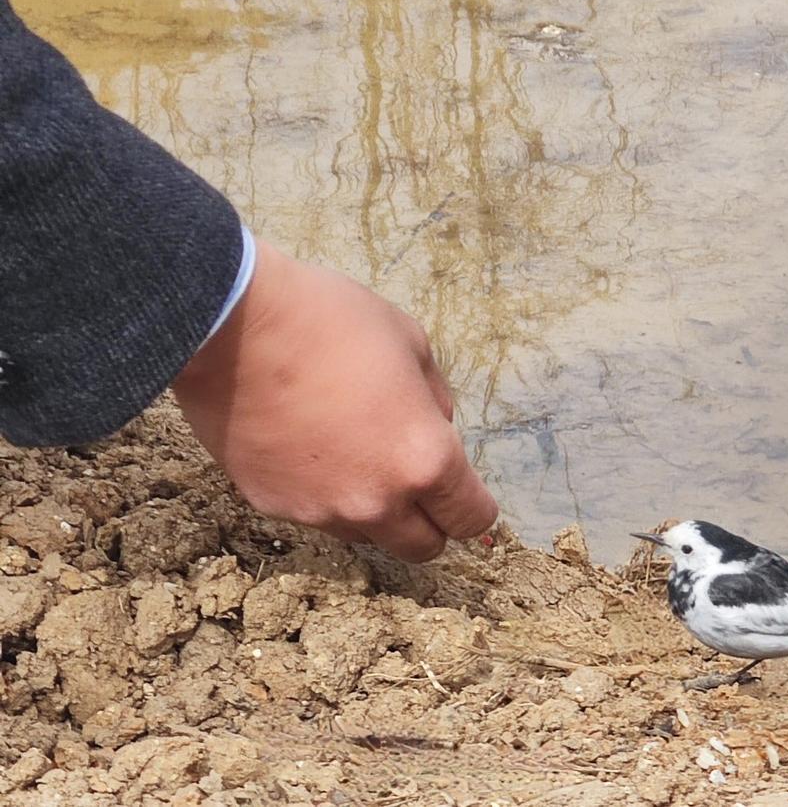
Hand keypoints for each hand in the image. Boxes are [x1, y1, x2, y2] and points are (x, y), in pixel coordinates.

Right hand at [173, 236, 496, 560]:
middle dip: (430, 522)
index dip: (473, 506)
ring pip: (367, 535)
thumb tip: (436, 426)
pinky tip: (306, 446)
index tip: (464, 491)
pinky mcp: (272, 506)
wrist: (231, 325)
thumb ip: (435, 400)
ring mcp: (321, 512)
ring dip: (374, 509)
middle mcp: (377, 501)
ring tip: (352, 452)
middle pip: (423, 548)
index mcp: (425, 460)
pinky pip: (315, 515)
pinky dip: (321, 494)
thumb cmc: (332, 322)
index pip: (471, 519)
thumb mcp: (412, 344)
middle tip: (416, 483)